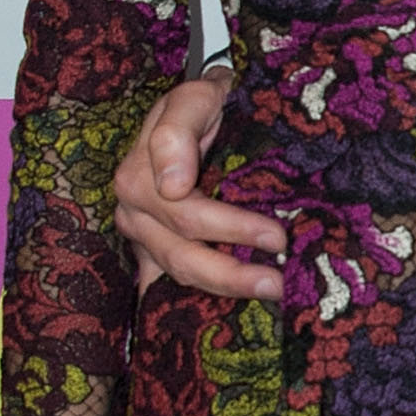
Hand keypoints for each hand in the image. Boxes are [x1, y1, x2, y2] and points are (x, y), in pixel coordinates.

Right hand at [112, 69, 284, 303]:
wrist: (196, 110)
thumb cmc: (201, 104)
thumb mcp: (191, 100)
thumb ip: (175, 133)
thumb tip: (173, 186)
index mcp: (138, 180)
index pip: (187, 216)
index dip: (232, 229)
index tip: (277, 237)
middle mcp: (135, 214)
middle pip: (182, 255)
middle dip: (232, 274)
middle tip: (280, 282)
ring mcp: (142, 238)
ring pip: (179, 274)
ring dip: (225, 288)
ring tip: (271, 293)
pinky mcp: (153, 253)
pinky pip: (171, 285)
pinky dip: (197, 301)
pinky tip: (228, 315)